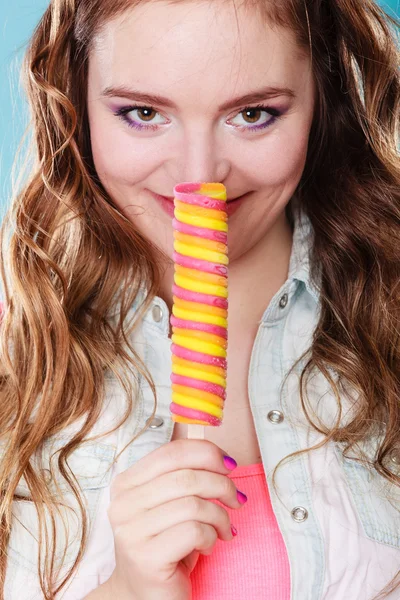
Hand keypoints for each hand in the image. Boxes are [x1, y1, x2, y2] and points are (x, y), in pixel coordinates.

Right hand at [105, 439, 244, 599]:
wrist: (143, 596)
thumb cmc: (165, 544)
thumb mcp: (172, 504)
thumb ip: (186, 476)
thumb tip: (223, 458)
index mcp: (126, 483)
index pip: (171, 452)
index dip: (207, 453)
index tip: (229, 465)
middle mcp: (122, 504)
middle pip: (186, 477)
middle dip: (222, 485)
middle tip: (237, 499)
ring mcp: (131, 531)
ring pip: (193, 505)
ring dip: (220, 516)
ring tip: (224, 529)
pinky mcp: (146, 558)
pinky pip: (194, 532)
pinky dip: (211, 537)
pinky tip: (209, 546)